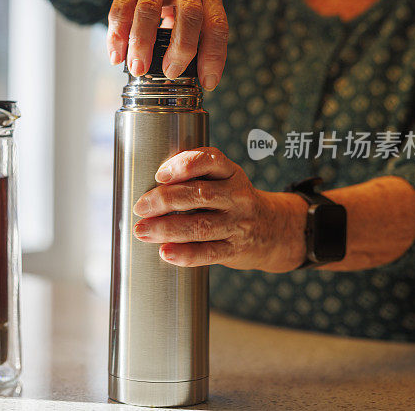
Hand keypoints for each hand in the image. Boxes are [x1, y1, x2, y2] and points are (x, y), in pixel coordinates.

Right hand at [106, 0, 227, 88]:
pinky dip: (117, 34)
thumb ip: (196, 25)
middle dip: (181, 49)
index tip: (208, 82)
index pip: (217, 24)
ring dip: (142, 43)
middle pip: (189, 15)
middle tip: (170, 73)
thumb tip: (192, 70)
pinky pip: (121, 8)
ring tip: (137, 68)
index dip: (215, 55)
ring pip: (149, 11)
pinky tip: (115, 55)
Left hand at [132, 147, 307, 272]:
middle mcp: (237, 196)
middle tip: (140, 207)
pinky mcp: (235, 249)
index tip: (160, 175)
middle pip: (199, 195)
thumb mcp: (224, 179)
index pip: (210, 160)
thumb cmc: (233, 201)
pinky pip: (209, 253)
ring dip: (167, 229)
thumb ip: (194, 178)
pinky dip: (185, 254)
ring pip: (200, 226)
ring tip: (142, 230)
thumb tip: (146, 186)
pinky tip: (166, 252)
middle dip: (164, 200)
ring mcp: (238, 224)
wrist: (274, 230)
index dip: (184, 165)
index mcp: (230, 172)